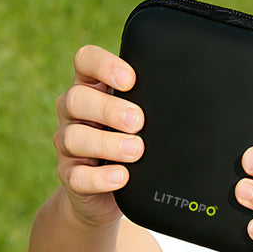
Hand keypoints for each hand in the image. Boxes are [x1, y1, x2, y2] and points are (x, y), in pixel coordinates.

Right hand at [53, 45, 144, 227]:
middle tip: (139, 121)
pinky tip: (122, 176)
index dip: (103, 65)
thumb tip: (184, 96)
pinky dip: (100, 178)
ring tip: (136, 150)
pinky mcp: (71, 177)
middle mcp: (75, 112)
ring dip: (107, 143)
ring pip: (72, 137)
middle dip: (108, 109)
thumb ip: (150, 100)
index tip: (130, 80)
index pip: (85, 61)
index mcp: (92, 87)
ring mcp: (68, 145)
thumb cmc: (135, 139)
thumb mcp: (142, 114)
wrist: (117, 190)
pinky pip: (76, 177)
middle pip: (75, 98)